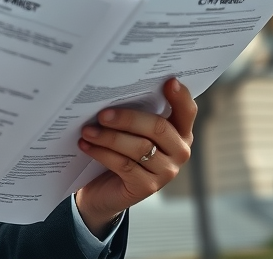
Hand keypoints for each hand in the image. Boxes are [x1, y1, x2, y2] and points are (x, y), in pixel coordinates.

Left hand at [74, 78, 196, 231]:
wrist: (104, 191)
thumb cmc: (118, 151)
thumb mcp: (130, 130)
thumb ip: (135, 113)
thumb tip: (116, 90)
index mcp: (179, 132)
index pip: (186, 112)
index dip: (180, 97)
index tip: (169, 81)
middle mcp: (180, 152)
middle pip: (158, 128)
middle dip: (128, 118)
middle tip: (102, 114)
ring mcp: (166, 172)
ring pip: (140, 148)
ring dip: (109, 137)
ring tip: (87, 130)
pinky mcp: (147, 187)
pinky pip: (125, 165)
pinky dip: (102, 153)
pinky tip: (86, 145)